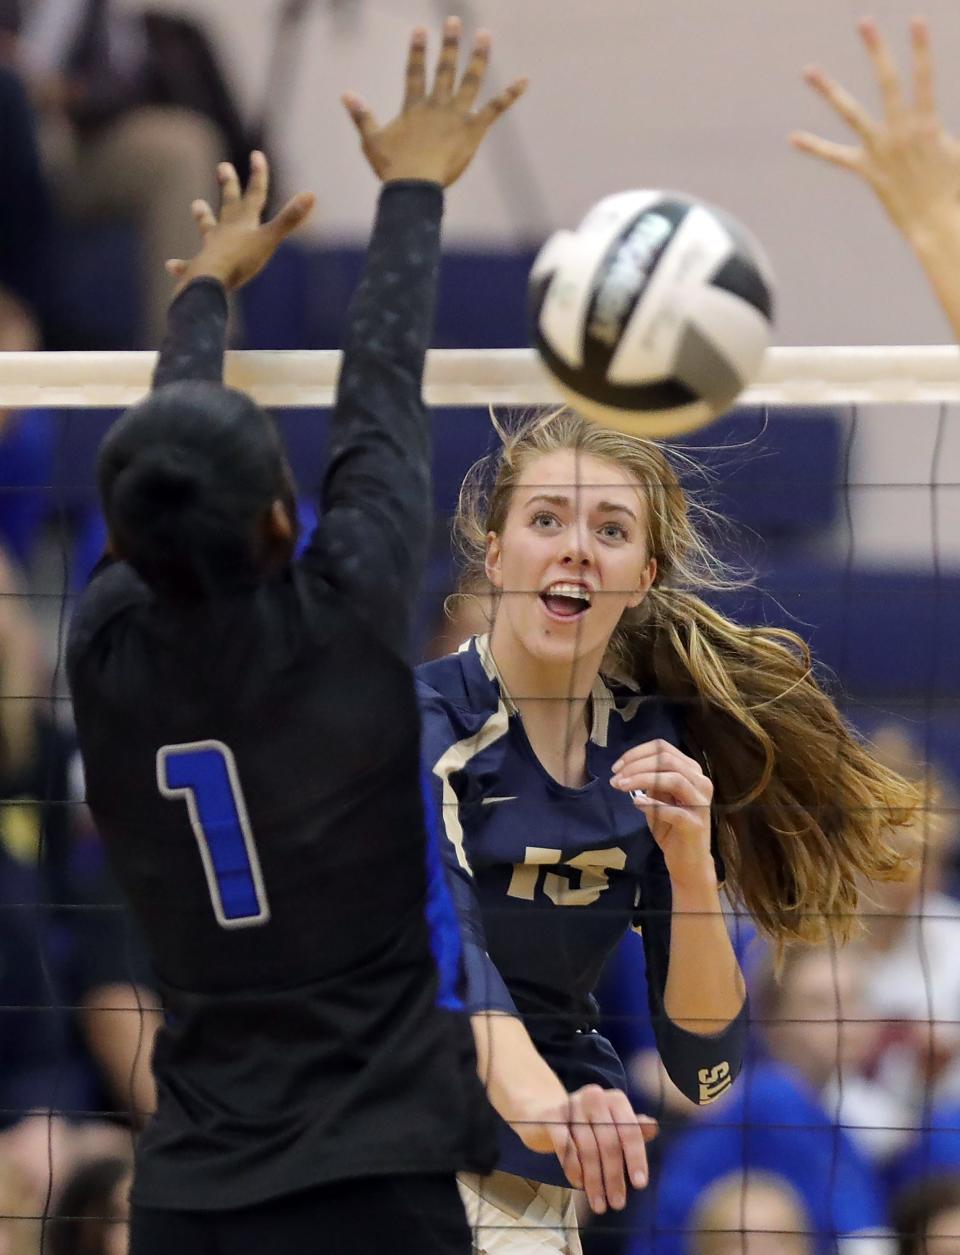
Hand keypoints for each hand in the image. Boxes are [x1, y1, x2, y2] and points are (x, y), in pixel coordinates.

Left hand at [166, 151, 315, 293]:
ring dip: (203, 217)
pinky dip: (181, 266)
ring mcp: (212, 248)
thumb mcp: (269, 240)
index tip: (257, 155)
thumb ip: (289, 219)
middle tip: (223, 167)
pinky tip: (171, 265)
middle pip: (229, 204)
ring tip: (196, 205)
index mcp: (244, 222)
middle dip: (228, 185)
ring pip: (208, 228)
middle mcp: (226, 230)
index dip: (258, 175)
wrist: (211, 280)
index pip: (254, 195)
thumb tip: (311, 194)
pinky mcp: (200, 269)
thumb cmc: (241, 260)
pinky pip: (189, 266)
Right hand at [342, 16, 527, 187]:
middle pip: (445, 69)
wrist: (415, 187)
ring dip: (478, 57)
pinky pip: (495, 109)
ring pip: (470, 81)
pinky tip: (524, 80)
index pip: (415, 72)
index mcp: (414, 107)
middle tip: (454, 21)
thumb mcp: (372, 141)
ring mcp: (457, 116)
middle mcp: (437, 105)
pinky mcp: (474, 130)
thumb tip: (346, 95)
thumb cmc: (393, 169)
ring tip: (485, 35)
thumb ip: (362, 116)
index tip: (419, 30)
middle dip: (449, 44)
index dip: (416, 51)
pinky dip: (510, 94)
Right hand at [518, 1085, 656, 1213]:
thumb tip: (653, 1127)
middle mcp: (594, 1097)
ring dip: (594, 1182)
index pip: (630, 1130)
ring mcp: (571, 1105)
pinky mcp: (551, 1117)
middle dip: (614, 1177)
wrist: (546, 1112)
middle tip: (617, 1204)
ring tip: (600, 1204)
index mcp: (614, 1099)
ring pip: (587, 1150)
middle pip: (609, 1143)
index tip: (640, 1184)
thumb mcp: (612, 1124)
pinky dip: (574, 1170)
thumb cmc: (588, 1123)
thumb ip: (631, 1129)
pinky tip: (579, 1185)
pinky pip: (566, 1148)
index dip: (636, 1158)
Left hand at [611, 740, 714, 889]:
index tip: (616, 766)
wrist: (688, 862)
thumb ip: (649, 780)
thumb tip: (629, 767)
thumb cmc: (671, 828)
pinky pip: (674, 810)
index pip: (663, 748)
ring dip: (642, 779)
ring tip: (621, 787)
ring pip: (672, 778)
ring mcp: (701, 802)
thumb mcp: (658, 798)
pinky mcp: (696, 824)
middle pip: (666, 759)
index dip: (636, 753)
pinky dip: (653, 804)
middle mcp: (700, 781)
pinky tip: (637, 803)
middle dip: (636, 765)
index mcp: (691, 770)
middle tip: (615, 779)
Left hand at [791, 17, 959, 245]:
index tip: (916, 20)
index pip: (924, 76)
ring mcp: (881, 149)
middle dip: (877, 50)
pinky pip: (837, 156)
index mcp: (927, 122)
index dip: (921, 48)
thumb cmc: (953, 187)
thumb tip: (936, 125)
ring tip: (809, 70)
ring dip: (829, 90)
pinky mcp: (868, 170)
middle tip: (864, 21)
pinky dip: (815, 146)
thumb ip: (941, 130)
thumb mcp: (956, 150)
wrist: (937, 222)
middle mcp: (901, 131)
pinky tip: (793, 137)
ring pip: (851, 113)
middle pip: (887, 82)